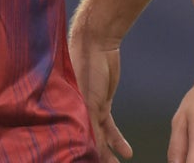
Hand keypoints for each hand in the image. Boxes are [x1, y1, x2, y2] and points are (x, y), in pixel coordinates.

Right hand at [71, 35, 133, 161]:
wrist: (96, 43)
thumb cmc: (84, 67)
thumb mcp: (87, 98)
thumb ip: (88, 121)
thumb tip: (93, 146)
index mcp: (66, 112)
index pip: (72, 141)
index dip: (79, 155)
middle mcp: (75, 114)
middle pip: (85, 143)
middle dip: (94, 157)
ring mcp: (89, 110)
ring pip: (99, 138)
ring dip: (108, 154)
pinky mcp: (101, 104)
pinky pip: (108, 127)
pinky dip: (117, 140)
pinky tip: (127, 153)